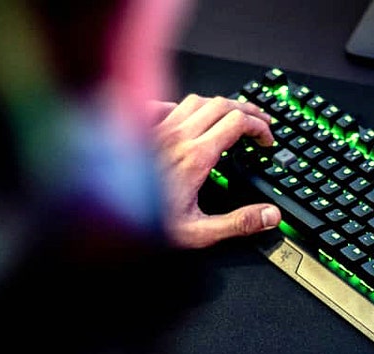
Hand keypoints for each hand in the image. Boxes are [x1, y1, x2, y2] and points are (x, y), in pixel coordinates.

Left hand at [151, 95, 282, 247]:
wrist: (104, 221)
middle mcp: (176, 137)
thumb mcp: (199, 232)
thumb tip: (269, 215)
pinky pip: (162, 105)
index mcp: (195, 157)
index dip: (259, 126)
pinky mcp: (140, 133)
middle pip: (221, 104)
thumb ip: (238, 223)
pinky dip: (180, 106)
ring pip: (195, 100)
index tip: (266, 140)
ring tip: (229, 116)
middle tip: (259, 122)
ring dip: (218, 105)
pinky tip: (183, 117)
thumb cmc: (143, 224)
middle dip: (246, 110)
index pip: (237, 122)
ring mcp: (157, 131)